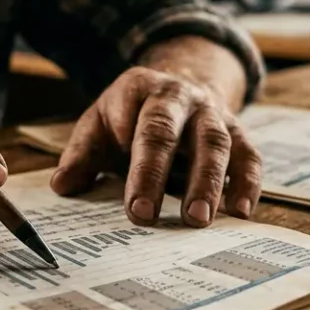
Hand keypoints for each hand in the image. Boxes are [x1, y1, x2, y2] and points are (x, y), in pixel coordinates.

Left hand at [48, 66, 261, 227]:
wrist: (177, 90)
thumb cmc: (129, 118)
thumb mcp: (99, 126)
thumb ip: (81, 154)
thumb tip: (62, 186)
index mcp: (139, 88)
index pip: (137, 124)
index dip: (135, 163)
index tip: (132, 207)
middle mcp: (179, 96)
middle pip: (170, 131)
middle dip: (158, 174)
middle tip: (149, 216)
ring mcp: (212, 113)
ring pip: (215, 143)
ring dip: (208, 183)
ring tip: (198, 220)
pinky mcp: (238, 133)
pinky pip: (248, 156)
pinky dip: (247, 183)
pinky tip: (241, 212)